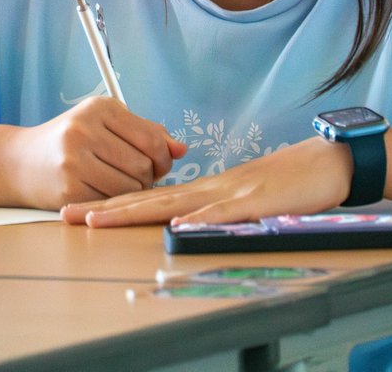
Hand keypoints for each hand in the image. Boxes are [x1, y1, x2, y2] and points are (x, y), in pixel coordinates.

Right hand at [2, 96, 187, 210]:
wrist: (20, 162)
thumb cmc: (69, 141)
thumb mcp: (104, 125)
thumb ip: (145, 133)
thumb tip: (181, 149)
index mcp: (99, 108)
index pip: (151, 138)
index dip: (162, 158)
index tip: (158, 164)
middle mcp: (84, 129)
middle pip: (143, 165)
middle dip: (147, 177)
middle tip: (136, 177)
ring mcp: (74, 160)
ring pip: (131, 186)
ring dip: (132, 191)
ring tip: (117, 183)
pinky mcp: (68, 189)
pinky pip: (111, 202)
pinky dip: (113, 202)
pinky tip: (99, 191)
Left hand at [60, 137, 352, 226]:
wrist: (325, 163)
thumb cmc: (286, 183)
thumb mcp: (242, 198)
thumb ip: (214, 207)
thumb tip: (185, 221)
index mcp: (203, 190)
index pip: (148, 198)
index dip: (112, 205)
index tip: (77, 212)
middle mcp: (207, 189)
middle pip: (146, 199)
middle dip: (104, 208)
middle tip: (65, 215)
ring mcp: (229, 194)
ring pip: (172, 205)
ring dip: (132, 213)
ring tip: (97, 221)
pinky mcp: (254, 203)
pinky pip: (222, 213)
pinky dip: (198, 220)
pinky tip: (175, 227)